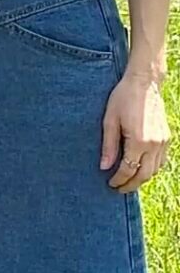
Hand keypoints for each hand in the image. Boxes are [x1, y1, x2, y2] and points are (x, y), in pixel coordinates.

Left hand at [101, 71, 170, 192]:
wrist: (144, 83)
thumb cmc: (123, 98)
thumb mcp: (109, 119)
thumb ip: (108, 145)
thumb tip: (104, 167)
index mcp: (138, 141)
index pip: (129, 169)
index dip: (119, 179)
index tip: (110, 184)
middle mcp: (154, 145)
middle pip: (144, 174)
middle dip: (131, 185)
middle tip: (119, 189)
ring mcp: (163, 142)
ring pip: (155, 170)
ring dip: (142, 178)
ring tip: (128, 181)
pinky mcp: (167, 138)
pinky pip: (161, 161)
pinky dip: (151, 168)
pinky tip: (141, 168)